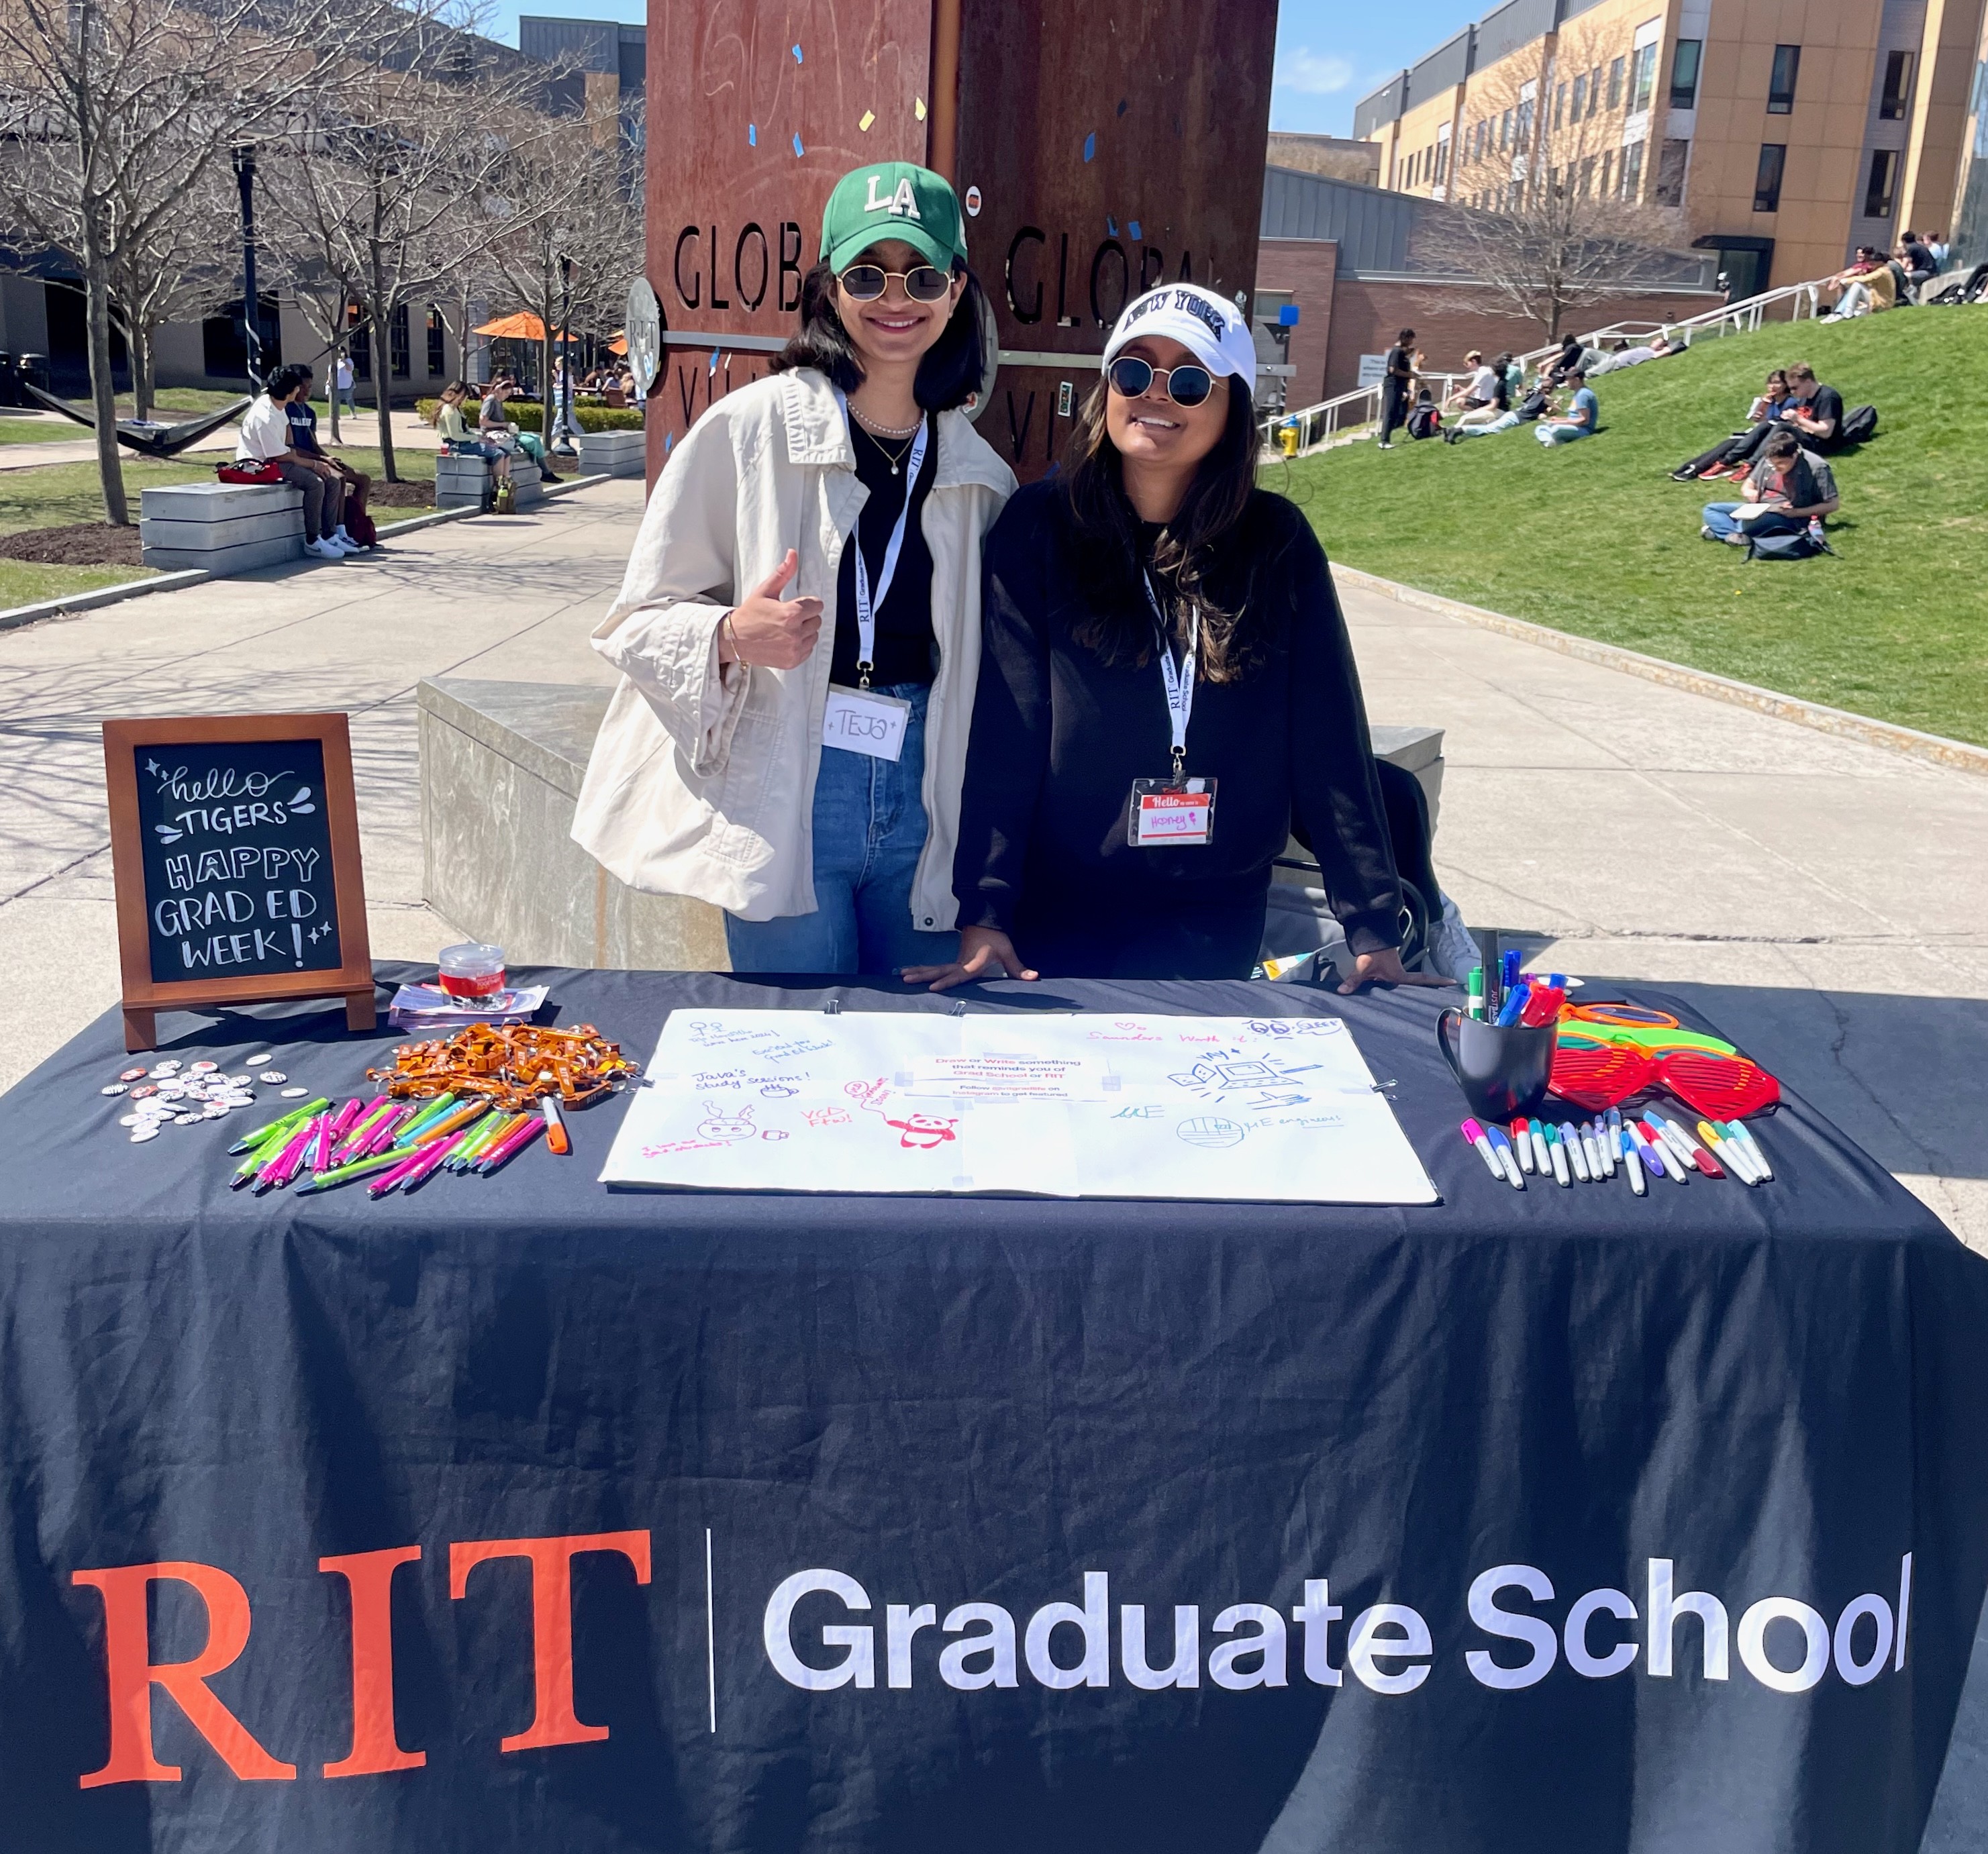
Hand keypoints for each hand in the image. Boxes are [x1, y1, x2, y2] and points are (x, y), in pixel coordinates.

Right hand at [722, 549, 822, 668]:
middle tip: (787, 618)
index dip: (807, 604)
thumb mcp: (765, 591)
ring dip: (805, 631)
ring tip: (786, 629)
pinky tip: (785, 640)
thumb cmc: (750, 614)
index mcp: (791, 614)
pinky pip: (808, 650)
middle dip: (806, 617)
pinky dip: (800, 645)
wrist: (735, 640)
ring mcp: (794, 649)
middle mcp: (795, 633)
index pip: (818, 605)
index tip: (795, 605)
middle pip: (817, 621)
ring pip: (814, 635)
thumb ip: (783, 573)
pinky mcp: (792, 661)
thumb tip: (792, 554)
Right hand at [902, 927, 1039, 991]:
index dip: (946, 982)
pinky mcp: (955, 960)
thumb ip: (1018, 967)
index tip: (932, 987)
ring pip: (935, 967)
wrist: (987, 920)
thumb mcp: (1007, 952)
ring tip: (903, 975)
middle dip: (922, 975)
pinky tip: (914, 972)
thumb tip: (1033, 977)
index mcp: (972, 963)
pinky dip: (925, 969)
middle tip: (906, 978)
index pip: (957, 975)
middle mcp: (961, 963)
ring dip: (919, 971)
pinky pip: (938, 966)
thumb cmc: (995, 937)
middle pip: (939, 970)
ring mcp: (956, 960)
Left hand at [1337, 947, 1455, 994]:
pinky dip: (1406, 990)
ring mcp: (1397, 975)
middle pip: (1421, 985)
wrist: (1370, 940)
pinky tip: (1408, 999)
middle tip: (1448, 996)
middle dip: (1433, 989)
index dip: (1437, 981)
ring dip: (1421, 990)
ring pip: (1411, 985)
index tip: (1452, 982)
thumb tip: (1343, 991)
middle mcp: (1401, 977)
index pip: (1422, 980)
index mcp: (1399, 976)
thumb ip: (1354, 980)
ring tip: (1433, 1002)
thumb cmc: (1372, 953)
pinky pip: (1401, 985)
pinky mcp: (1390, 974)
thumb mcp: (1364, 967)